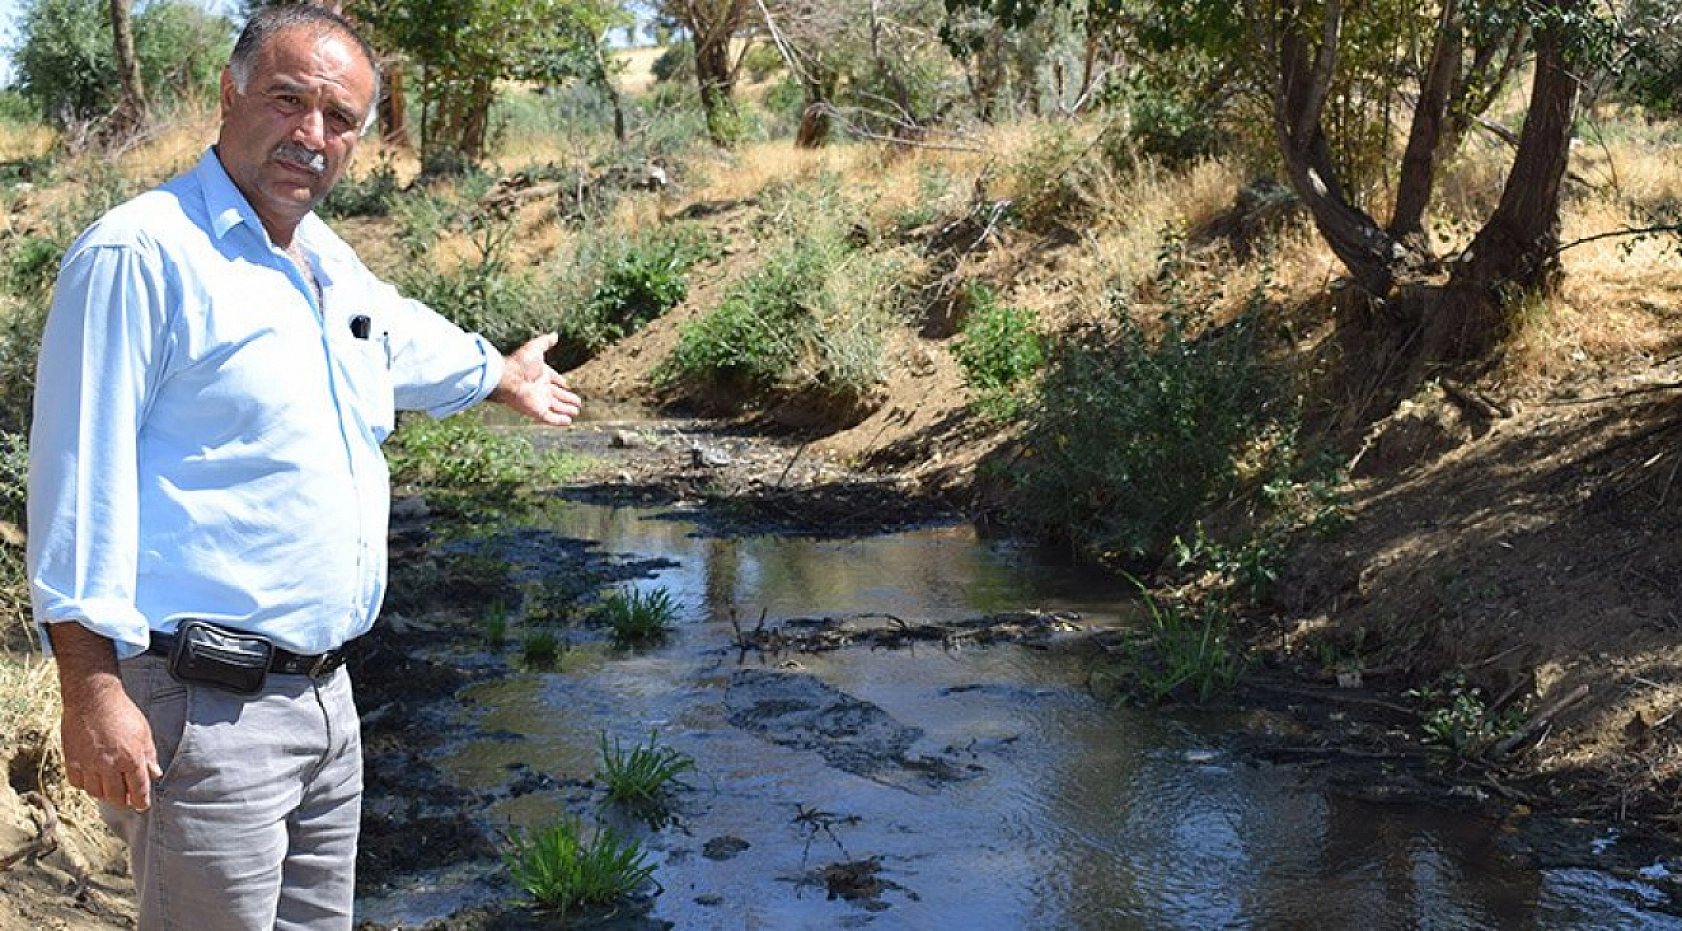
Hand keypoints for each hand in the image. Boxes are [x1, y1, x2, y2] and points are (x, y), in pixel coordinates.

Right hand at [61, 680, 161, 810]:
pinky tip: (93, 779)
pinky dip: (86, 785)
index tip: (142, 806)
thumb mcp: (144, 732)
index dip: (141, 801)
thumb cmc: (122, 712)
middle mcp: (109, 765)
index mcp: (130, 758)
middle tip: (127, 799)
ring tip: (110, 789)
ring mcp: (88, 764)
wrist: (93, 699)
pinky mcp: (72, 761)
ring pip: (97, 793)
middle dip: (124, 801)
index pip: (138, 789)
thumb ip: (149, 756)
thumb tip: (155, 774)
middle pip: (116, 797)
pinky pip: (78, 783)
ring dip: (105, 794)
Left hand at [490, 332, 580, 426]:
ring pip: (557, 407)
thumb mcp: (535, 348)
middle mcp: (541, 388)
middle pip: (557, 395)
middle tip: (577, 402)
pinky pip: (552, 418)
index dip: (559, 381)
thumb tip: (555, 335)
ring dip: (566, 410)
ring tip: (576, 412)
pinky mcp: (538, 411)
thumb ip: (545, 342)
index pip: (552, 379)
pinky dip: (560, 421)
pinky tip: (569, 422)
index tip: (566, 385)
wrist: (509, 378)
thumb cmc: (521, 363)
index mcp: (541, 375)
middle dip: (567, 398)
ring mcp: (540, 401)